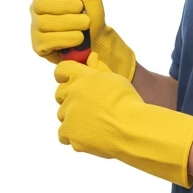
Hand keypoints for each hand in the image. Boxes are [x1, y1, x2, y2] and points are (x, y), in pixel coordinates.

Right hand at [30, 0, 136, 79]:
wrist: (97, 39)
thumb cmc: (90, 14)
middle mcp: (38, 9)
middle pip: (41, 3)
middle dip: (66, 6)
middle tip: (81, 9)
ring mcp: (36, 28)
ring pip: (46, 22)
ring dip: (72, 23)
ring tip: (84, 24)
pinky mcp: (39, 46)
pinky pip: (49, 40)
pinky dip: (69, 38)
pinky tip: (78, 37)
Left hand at [53, 52, 192, 185]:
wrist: (132, 129)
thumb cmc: (129, 103)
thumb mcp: (117, 80)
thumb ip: (100, 68)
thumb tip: (91, 56)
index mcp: (83, 76)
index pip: (61, 69)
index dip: (66, 75)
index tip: (75, 82)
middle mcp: (71, 92)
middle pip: (60, 93)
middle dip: (71, 98)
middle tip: (91, 106)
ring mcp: (67, 113)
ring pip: (63, 114)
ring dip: (73, 117)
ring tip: (95, 123)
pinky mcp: (67, 133)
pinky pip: (64, 134)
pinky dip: (74, 136)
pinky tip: (90, 135)